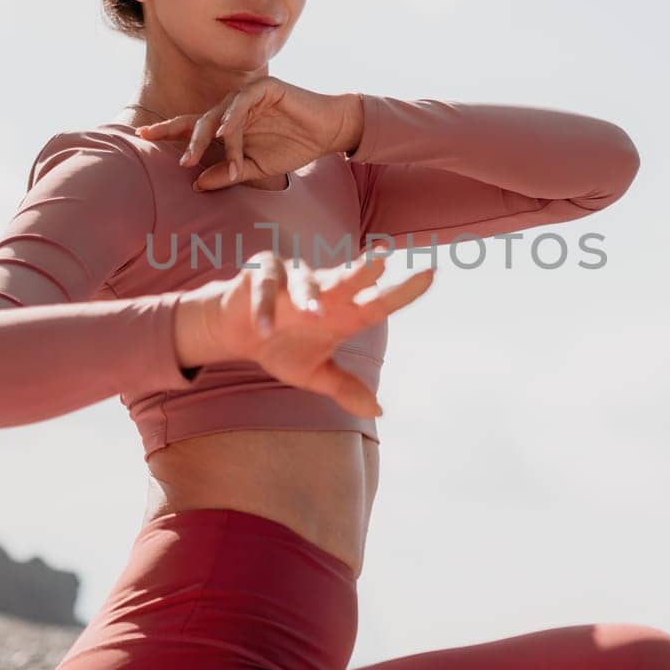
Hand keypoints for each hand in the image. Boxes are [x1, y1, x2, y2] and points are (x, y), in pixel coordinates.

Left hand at [135, 78, 362, 189]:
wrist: (326, 133)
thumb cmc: (292, 148)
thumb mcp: (255, 169)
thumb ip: (227, 174)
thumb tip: (197, 184)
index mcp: (228, 125)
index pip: (192, 126)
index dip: (168, 130)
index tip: (142, 135)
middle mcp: (232, 108)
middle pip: (199, 120)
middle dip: (184, 140)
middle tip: (178, 161)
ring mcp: (247, 96)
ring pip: (219, 114)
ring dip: (208, 138)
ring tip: (195, 156)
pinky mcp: (265, 88)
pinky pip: (242, 102)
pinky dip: (232, 117)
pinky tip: (225, 133)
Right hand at [207, 249, 434, 417]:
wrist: (238, 334)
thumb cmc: (283, 346)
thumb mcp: (313, 374)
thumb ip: (344, 387)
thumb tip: (379, 410)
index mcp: (343, 312)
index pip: (378, 302)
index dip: (404, 291)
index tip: (431, 275)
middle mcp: (324, 290)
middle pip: (349, 278)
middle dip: (364, 269)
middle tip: (381, 260)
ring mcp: (293, 278)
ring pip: (305, 282)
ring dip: (309, 297)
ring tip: (313, 316)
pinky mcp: (262, 274)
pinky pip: (265, 288)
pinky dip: (265, 307)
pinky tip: (265, 327)